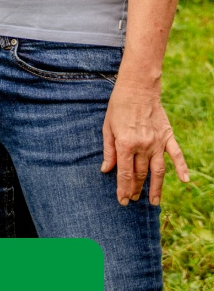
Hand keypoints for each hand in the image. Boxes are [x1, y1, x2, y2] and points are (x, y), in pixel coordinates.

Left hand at [101, 79, 188, 205]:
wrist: (137, 88)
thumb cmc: (119, 107)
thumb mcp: (107, 127)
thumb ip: (108, 150)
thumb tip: (106, 170)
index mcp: (125, 144)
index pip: (125, 174)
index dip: (123, 189)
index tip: (122, 201)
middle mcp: (142, 146)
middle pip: (140, 174)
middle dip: (136, 189)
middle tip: (133, 199)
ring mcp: (157, 142)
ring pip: (158, 171)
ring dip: (156, 188)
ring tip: (154, 202)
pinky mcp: (167, 136)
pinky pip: (177, 155)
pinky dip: (182, 168)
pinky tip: (184, 180)